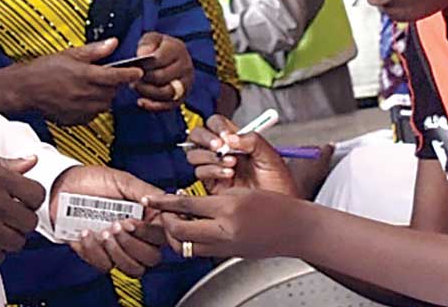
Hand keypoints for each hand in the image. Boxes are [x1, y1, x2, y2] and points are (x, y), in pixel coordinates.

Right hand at [0, 39, 143, 124]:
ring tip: (92, 87)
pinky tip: (83, 99)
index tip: (137, 72)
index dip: (130, 74)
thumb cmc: (44, 69)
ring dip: (104, 96)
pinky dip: (93, 107)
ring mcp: (80, 109)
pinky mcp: (74, 119)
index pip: (116, 76)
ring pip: (104, 104)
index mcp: (85, 75)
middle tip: (107, 77)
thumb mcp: (70, 54)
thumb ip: (95, 50)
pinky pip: (93, 115)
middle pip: (112, 92)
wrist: (24, 89)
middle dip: (114, 84)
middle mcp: (84, 94)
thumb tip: (113, 43)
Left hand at [53, 166, 167, 276]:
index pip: (164, 236)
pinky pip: (105, 266)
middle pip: (151, 257)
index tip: (134, 221)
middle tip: (118, 224)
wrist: (61, 188)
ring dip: (117, 251)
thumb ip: (146, 191)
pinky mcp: (99, 255)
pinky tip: (86, 233)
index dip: (152, 233)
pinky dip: (95, 251)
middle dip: (133, 243)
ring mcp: (118, 248)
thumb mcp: (122, 180)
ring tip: (104, 231)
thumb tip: (166, 203)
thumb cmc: (92, 181)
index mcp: (147, 218)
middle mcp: (136, 236)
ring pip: (133, 268)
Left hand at [132, 32, 192, 111]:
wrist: (172, 59)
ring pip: (165, 93)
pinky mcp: (182, 97)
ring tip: (135, 86)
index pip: (159, 59)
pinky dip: (153, 106)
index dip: (143, 65)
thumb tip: (143, 54)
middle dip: (143, 79)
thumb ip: (147, 43)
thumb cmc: (160, 48)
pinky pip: (168, 105)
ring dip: (147, 92)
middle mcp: (186, 66)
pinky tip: (141, 101)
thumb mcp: (153, 39)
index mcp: (178, 49)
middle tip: (131, 78)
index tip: (133, 67)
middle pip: (161, 77)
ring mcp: (186, 83)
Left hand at [145, 189, 303, 259]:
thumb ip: (213, 197)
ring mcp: (226, 247)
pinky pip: (200, 252)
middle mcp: (224, 231)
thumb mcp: (241, 192)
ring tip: (177, 222)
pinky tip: (194, 230)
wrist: (296, 229)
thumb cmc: (276, 206)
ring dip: (176, 235)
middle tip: (163, 212)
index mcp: (228, 209)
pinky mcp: (228, 255)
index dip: (164, 202)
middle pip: (179, 232)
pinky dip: (191, 242)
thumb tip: (188, 202)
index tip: (152, 199)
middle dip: (165, 222)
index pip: (186, 206)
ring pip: (186, 247)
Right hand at [185, 115, 298, 196]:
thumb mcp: (270, 156)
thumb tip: (230, 137)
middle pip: (198, 136)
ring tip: (230, 163)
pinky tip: (228, 175)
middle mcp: (223, 153)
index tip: (226, 135)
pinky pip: (200, 173)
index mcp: (238, 141)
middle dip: (206, 139)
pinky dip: (212, 171)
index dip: (217, 127)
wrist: (278, 212)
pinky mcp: (211, 185)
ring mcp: (215, 168)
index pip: (216, 124)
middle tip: (219, 146)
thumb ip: (252, 140)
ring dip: (210, 156)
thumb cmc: (279, 185)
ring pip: (195, 154)